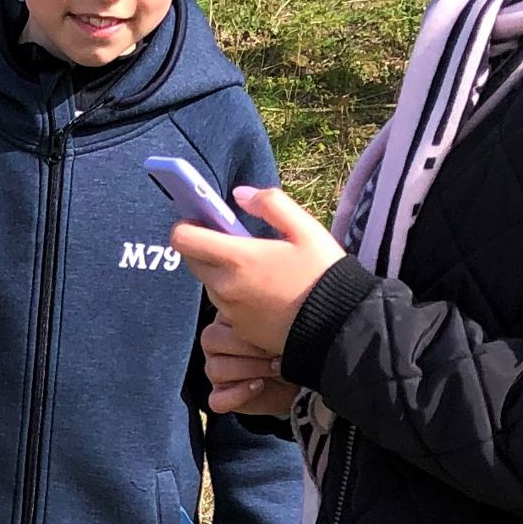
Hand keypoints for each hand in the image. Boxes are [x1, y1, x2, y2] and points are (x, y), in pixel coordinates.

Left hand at [172, 187, 346, 354]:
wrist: (340, 328)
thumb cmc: (323, 276)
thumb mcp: (306, 229)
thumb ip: (271, 204)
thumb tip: (239, 195)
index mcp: (237, 259)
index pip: (182, 238)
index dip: (187, 225)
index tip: (205, 219)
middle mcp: (226, 287)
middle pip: (192, 260)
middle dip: (205, 246)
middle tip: (236, 241)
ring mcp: (230, 312)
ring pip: (209, 283)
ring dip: (222, 271)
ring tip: (259, 268)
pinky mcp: (240, 329)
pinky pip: (225, 305)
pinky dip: (235, 294)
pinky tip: (266, 291)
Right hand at [202, 317, 294, 417]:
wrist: (299, 378)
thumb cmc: (287, 348)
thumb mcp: (277, 326)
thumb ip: (262, 318)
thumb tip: (257, 314)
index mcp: (225, 321)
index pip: (218, 315)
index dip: (242, 325)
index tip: (269, 330)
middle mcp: (215, 345)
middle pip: (210, 340)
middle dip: (247, 347)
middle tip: (274, 351)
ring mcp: (215, 372)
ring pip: (214, 369)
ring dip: (249, 369)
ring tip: (274, 368)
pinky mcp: (221, 396)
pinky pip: (216, 399)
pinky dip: (238, 394)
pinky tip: (259, 386)